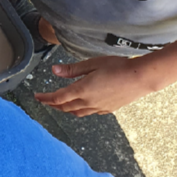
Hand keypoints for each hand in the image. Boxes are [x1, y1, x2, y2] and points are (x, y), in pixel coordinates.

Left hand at [34, 54, 151, 115]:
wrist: (140, 78)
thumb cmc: (117, 67)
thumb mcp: (92, 64)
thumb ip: (72, 69)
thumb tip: (54, 71)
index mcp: (82, 90)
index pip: (58, 98)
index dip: (45, 98)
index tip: (36, 97)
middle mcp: (89, 102)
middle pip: (65, 107)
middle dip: (53, 104)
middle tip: (44, 100)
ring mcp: (99, 108)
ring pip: (77, 112)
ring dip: (65, 109)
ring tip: (59, 104)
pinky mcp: (108, 109)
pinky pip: (89, 113)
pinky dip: (80, 110)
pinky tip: (81, 105)